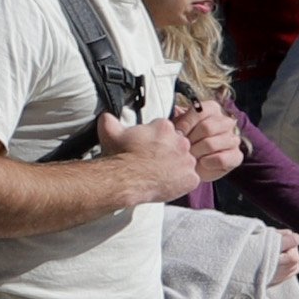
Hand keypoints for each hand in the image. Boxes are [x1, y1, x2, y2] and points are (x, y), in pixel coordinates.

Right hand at [89, 109, 214, 202]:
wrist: (126, 179)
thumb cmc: (121, 156)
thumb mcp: (110, 132)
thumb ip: (110, 120)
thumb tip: (106, 116)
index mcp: (164, 128)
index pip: (166, 129)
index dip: (157, 138)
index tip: (149, 146)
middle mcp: (180, 142)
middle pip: (179, 144)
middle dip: (169, 151)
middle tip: (155, 160)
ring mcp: (188, 161)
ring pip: (186, 161)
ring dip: (176, 166)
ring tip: (160, 173)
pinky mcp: (191, 178)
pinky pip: (190, 179)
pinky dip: (181, 182)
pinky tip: (167, 182)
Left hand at [182, 102, 247, 185]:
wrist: (191, 166)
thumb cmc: (184, 143)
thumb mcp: (178, 128)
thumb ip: (178, 120)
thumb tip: (178, 111)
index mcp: (212, 110)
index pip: (200, 111)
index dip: (186, 123)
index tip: (177, 133)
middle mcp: (226, 122)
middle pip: (207, 127)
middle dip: (190, 140)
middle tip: (182, 147)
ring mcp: (233, 139)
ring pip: (212, 144)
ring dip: (196, 152)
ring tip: (190, 156)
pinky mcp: (237, 156)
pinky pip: (221, 159)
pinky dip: (207, 162)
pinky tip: (202, 162)